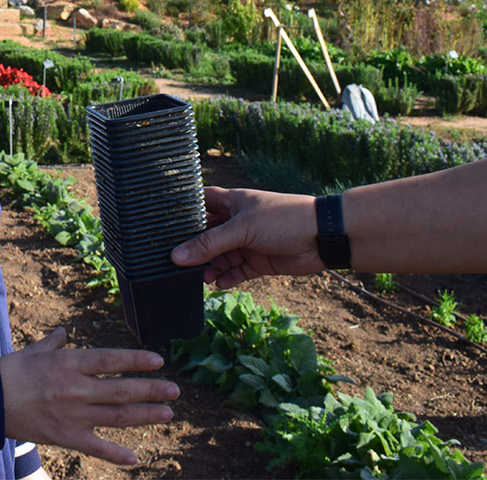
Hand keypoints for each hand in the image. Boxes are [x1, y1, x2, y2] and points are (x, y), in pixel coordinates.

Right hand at [0, 327, 177, 465]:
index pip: (112, 360)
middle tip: (174, 391)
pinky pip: (95, 447)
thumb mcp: (33, 351)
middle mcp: (76, 388)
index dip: (137, 360)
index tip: (159, 361)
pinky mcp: (65, 436)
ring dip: (144, 415)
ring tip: (167, 414)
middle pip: (122, 389)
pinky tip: (135, 458)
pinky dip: (116, 454)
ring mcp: (73, 414)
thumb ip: (52, 343)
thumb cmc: (9, 371)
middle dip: (151, 390)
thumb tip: (62, 334)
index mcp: (70, 363)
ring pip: (116, 416)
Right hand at [170, 187, 323, 288]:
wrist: (321, 237)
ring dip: (210, 267)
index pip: (201, 203)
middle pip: (207, 235)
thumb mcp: (241, 229)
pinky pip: (236, 271)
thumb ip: (209, 244)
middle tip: (176, 262)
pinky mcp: (258, 262)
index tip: (165, 226)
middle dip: (193, 248)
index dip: (185, 212)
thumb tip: (177, 257)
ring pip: (220, 256)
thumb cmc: (283, 219)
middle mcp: (237, 222)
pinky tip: (220, 283)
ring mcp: (247, 243)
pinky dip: (227, 278)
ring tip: (202, 278)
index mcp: (232, 202)